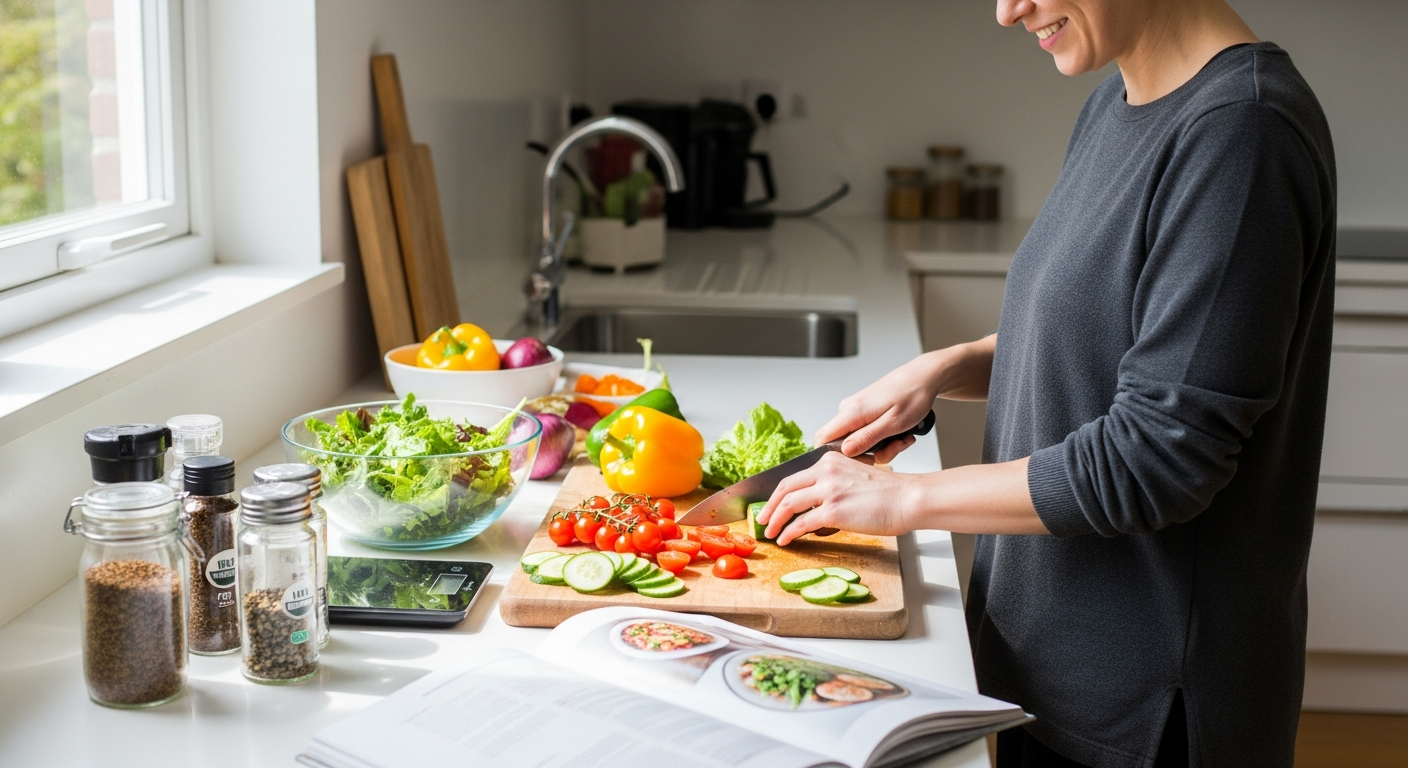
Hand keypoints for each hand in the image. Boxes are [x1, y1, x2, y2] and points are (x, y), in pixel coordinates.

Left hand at [756, 452, 914, 545]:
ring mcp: (828, 490)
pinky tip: (785, 540)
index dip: (778, 493)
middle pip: (785, 488)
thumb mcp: (854, 477)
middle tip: (763, 519)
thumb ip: (832, 486)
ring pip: (789, 504)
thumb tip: (814, 506)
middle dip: (770, 506)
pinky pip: (801, 523)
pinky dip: (789, 533)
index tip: (771, 505)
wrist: (907, 499)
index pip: (794, 477)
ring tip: (771, 532)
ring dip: (775, 521)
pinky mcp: (833, 510)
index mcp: (830, 461)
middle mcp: (825, 472)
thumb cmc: (888, 494)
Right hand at [815, 353, 944, 457]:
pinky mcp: (864, 413)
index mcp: (852, 411)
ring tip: (902, 438)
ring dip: (882, 447)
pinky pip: (866, 434)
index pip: (823, 438)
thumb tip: (845, 451)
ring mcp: (856, 411)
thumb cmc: (913, 395)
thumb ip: (867, 438)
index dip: (835, 456)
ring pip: (858, 441)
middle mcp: (849, 410)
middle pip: (844, 445)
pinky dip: (883, 438)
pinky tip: (899, 433)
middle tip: (894, 448)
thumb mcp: (893, 423)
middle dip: (869, 453)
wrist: (923, 377)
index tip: (861, 461)